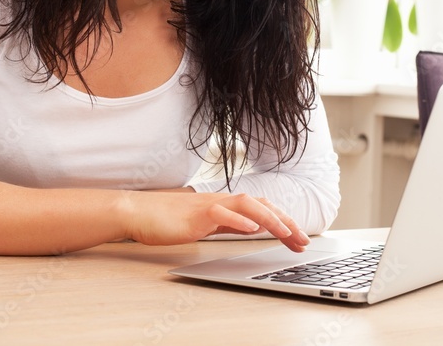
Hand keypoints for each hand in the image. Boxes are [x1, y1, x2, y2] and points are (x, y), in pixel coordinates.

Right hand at [121, 191, 310, 251]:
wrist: (138, 212)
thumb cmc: (167, 220)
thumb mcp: (205, 223)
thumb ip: (227, 223)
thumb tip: (251, 227)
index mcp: (224, 205)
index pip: (261, 210)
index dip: (283, 222)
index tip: (299, 238)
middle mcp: (221, 202)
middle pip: (261, 205)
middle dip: (285, 222)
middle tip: (303, 240)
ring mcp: (208, 206)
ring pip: (246, 205)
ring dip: (270, 218)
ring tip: (286, 232)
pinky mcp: (195, 215)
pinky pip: (220, 213)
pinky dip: (238, 220)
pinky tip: (251, 229)